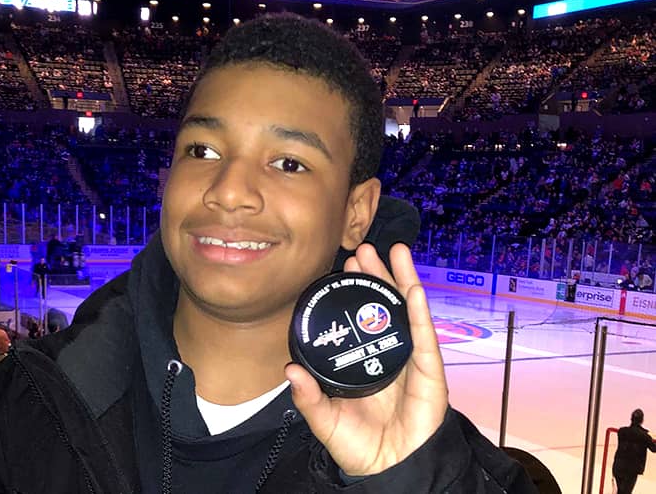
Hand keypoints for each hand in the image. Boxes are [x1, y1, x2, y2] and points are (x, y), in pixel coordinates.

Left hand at [285, 243, 447, 475]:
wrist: (389, 469)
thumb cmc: (360, 446)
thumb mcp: (325, 419)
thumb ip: (308, 397)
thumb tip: (289, 370)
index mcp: (365, 361)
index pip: (360, 318)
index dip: (353, 293)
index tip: (342, 268)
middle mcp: (389, 354)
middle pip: (384, 306)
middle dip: (375, 277)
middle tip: (363, 249)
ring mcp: (411, 360)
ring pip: (408, 311)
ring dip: (401, 280)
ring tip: (394, 250)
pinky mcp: (430, 371)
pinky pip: (424, 336)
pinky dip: (420, 311)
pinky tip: (413, 288)